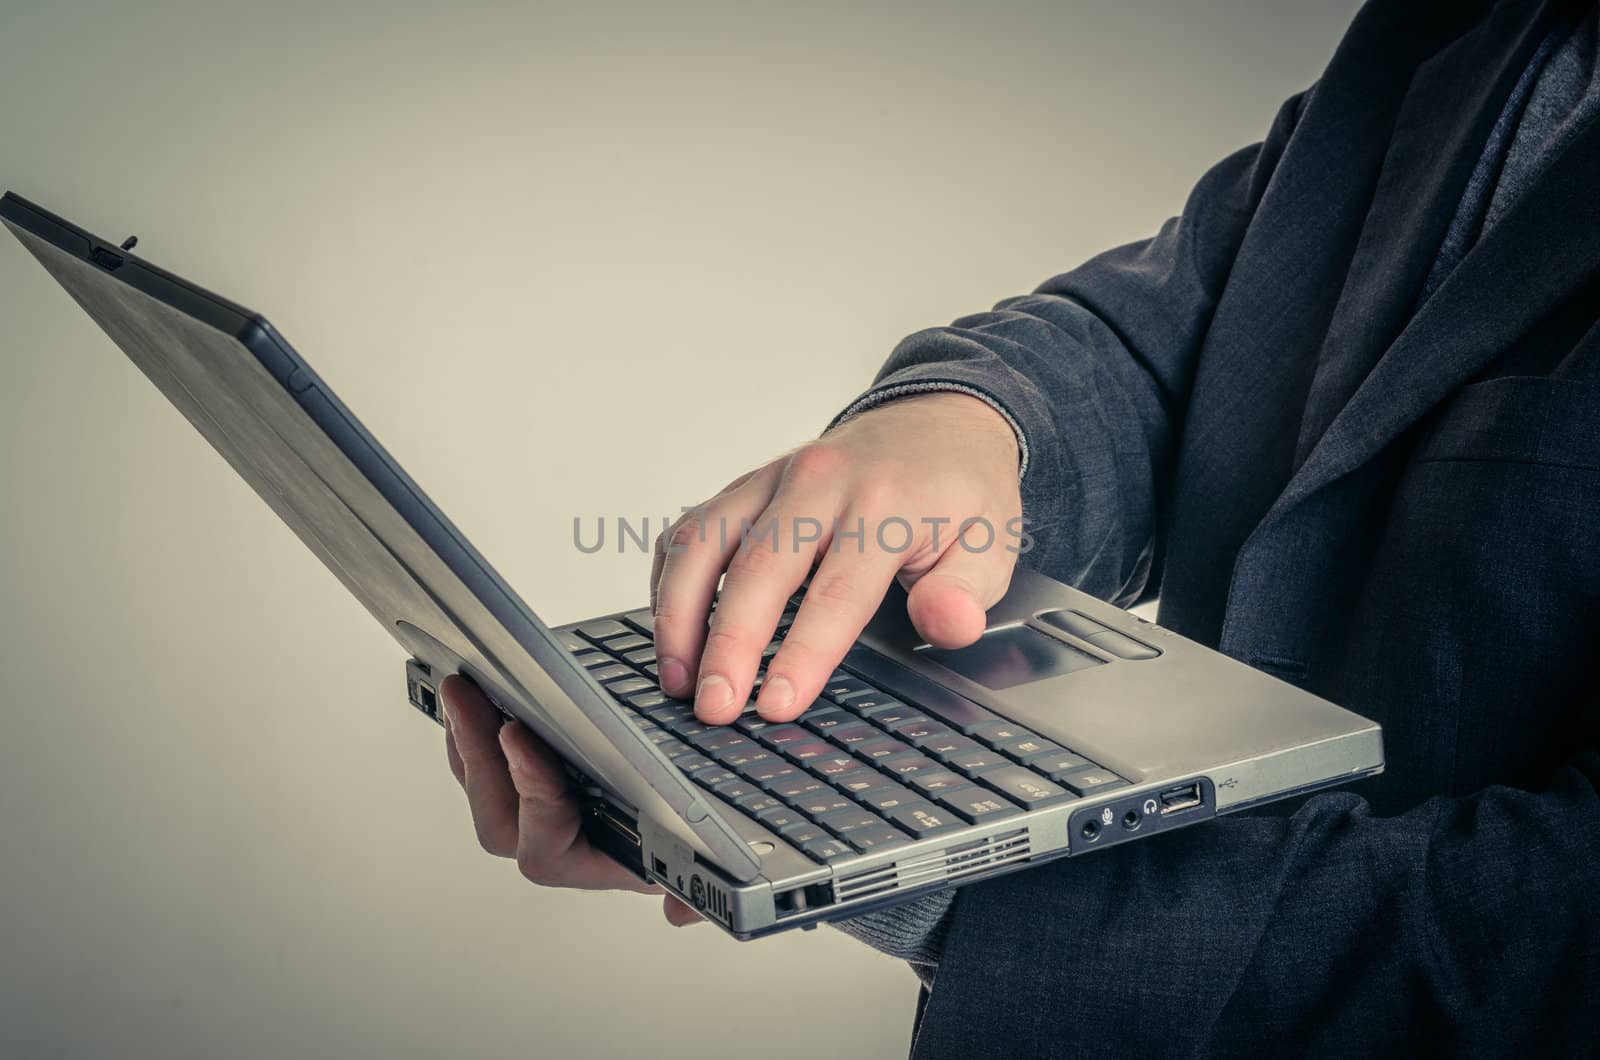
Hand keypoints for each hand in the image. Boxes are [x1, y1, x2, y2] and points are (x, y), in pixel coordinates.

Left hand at [439, 674, 702, 925]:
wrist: (688, 816)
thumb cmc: (692, 835)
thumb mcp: (704, 855)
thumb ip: (698, 884)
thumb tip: (680, 911)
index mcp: (593, 861)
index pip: (545, 842)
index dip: (531, 791)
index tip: (521, 736)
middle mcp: (556, 843)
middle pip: (496, 813)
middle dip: (477, 754)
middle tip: (470, 697)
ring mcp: (533, 810)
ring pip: (480, 785)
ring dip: (464, 736)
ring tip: (461, 686)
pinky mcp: (522, 776)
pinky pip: (480, 762)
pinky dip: (469, 728)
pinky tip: (471, 688)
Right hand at [651, 392, 1022, 724]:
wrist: (935, 421)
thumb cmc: (958, 491)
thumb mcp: (992, 542)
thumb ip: (966, 591)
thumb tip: (947, 624)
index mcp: (883, 504)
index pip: (836, 591)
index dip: (802, 653)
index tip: (777, 705)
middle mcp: (819, 484)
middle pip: (756, 569)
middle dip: (727, 645)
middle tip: (712, 708)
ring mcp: (773, 480)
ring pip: (703, 543)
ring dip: (679, 615)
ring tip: (676, 679)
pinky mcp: (745, 485)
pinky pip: (688, 530)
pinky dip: (668, 582)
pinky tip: (670, 630)